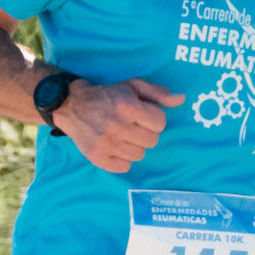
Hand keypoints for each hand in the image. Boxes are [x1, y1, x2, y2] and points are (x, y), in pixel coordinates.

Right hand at [54, 76, 182, 175]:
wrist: (72, 106)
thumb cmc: (107, 95)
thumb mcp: (132, 87)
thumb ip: (157, 93)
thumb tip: (182, 99)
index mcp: (128, 107)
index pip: (160, 123)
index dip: (154, 118)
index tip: (142, 115)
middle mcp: (117, 126)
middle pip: (152, 141)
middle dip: (145, 132)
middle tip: (131, 125)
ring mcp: (107, 145)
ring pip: (140, 155)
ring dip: (134, 146)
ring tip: (122, 135)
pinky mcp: (98, 158)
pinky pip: (125, 167)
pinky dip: (122, 158)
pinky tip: (115, 146)